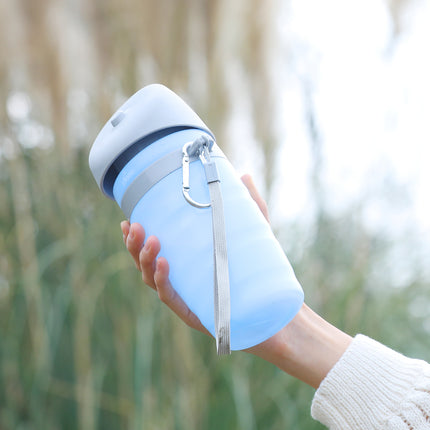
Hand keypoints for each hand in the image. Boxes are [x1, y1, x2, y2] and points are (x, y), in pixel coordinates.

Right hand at [121, 173, 350, 387]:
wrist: (276, 307)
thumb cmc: (261, 268)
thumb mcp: (254, 230)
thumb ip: (248, 202)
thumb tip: (242, 174)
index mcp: (185, 261)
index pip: (153, 249)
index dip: (135, 237)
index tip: (127, 219)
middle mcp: (180, 279)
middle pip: (145, 263)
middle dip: (134, 245)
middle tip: (136, 226)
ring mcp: (185, 296)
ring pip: (151, 280)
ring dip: (145, 259)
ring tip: (153, 240)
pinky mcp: (194, 312)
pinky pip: (171, 297)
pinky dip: (162, 280)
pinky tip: (164, 263)